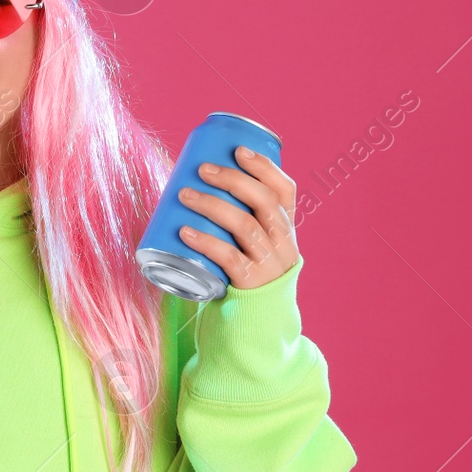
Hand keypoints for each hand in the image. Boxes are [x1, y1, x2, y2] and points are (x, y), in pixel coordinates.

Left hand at [177, 145, 299, 289]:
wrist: (256, 321)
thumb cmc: (244, 270)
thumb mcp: (253, 243)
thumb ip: (236, 217)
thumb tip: (189, 182)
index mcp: (286, 226)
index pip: (286, 190)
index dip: (265, 167)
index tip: (238, 150)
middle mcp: (284, 242)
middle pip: (264, 201)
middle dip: (232, 179)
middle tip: (202, 169)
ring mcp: (269, 263)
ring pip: (245, 225)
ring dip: (212, 205)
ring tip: (184, 194)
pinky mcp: (251, 283)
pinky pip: (229, 257)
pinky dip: (206, 242)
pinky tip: (185, 231)